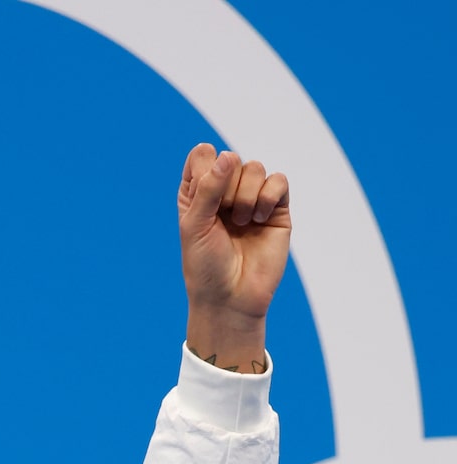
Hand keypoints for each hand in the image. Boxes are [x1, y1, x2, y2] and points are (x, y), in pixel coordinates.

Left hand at [178, 144, 290, 373]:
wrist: (231, 298)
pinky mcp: (275, 208)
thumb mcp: (195, 225)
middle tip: (223, 218)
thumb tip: (228, 155)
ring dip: (245, 196)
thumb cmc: (205, 266)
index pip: (202, 155)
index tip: (201, 199)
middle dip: (226, 188)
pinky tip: (258, 220)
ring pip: (255, 167)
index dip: (204, 170)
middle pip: (231, 158)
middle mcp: (225, 192)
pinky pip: (278, 181)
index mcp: (198, 193)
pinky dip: (268, 197)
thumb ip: (208, 187)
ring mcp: (251, 198)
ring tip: (241, 224)